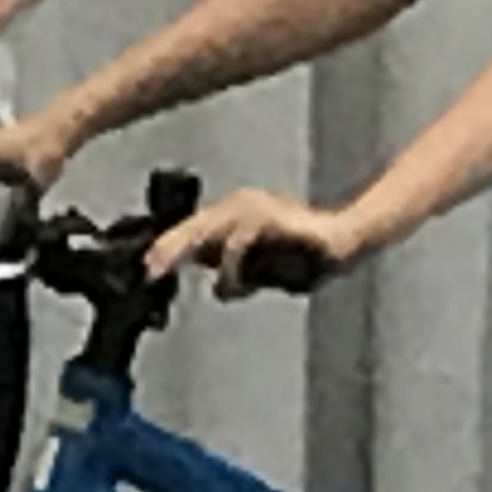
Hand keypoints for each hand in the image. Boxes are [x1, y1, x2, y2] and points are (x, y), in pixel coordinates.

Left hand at [147, 185, 360, 296]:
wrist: (342, 242)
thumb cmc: (302, 251)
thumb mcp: (254, 263)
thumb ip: (225, 262)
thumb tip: (196, 264)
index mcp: (233, 213)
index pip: (191, 228)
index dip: (168, 248)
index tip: (148, 269)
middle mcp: (239, 204)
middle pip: (193, 225)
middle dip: (169, 249)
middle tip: (152, 270)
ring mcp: (255, 207)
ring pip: (209, 229)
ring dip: (208, 261)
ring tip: (214, 287)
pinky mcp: (271, 216)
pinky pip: (238, 241)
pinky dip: (231, 264)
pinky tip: (232, 283)